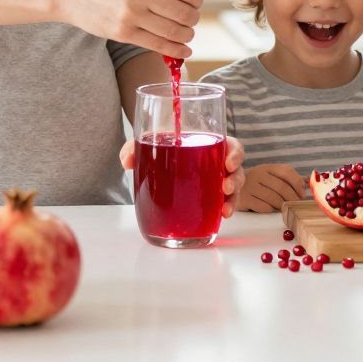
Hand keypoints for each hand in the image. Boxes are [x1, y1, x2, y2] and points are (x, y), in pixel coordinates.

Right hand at [57, 0, 202, 61]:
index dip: (198, 1)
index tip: (194, 4)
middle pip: (185, 14)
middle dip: (193, 20)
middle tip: (190, 20)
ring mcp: (131, 14)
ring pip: (175, 32)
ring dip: (186, 36)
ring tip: (185, 34)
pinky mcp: (123, 32)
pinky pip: (159, 45)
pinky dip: (176, 50)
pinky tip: (183, 51)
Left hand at [120, 137, 247, 217]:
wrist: (155, 168)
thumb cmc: (160, 151)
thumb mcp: (147, 146)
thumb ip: (134, 148)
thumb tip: (127, 160)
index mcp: (207, 145)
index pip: (231, 146)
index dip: (235, 153)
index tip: (228, 161)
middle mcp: (216, 164)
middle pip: (235, 170)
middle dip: (235, 179)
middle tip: (225, 187)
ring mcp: (214, 183)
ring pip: (233, 189)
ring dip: (233, 198)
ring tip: (225, 209)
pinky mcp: (210, 200)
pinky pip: (223, 204)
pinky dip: (225, 210)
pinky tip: (221, 216)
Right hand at [234, 163, 306, 212]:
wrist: (230, 188)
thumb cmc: (257, 184)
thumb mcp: (270, 176)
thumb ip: (287, 179)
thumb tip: (308, 183)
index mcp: (267, 167)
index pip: (286, 171)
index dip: (297, 183)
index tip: (302, 194)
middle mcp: (258, 174)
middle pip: (281, 187)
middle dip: (293, 198)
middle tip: (297, 205)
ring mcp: (250, 186)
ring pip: (274, 198)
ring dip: (283, 206)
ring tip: (286, 209)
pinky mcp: (244, 199)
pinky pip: (264, 207)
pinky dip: (271, 210)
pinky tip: (272, 210)